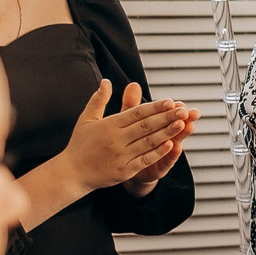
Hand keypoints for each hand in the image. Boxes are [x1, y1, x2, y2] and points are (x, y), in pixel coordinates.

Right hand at [59, 80, 192, 192]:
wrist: (71, 173)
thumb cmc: (80, 145)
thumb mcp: (86, 119)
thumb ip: (98, 100)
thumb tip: (106, 81)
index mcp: (109, 125)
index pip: (136, 113)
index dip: (154, 107)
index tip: (170, 102)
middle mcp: (116, 139)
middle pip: (145, 126)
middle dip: (166, 117)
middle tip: (183, 110)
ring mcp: (121, 156)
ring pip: (148, 142)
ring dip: (166, 133)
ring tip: (182, 124)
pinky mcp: (124, 171)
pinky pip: (144, 160)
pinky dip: (158, 152)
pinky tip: (171, 145)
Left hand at [123, 102, 200, 195]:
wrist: (120, 167)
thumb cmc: (128, 141)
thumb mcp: (127, 122)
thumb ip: (131, 105)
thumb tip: (133, 85)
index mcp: (158, 125)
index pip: (168, 113)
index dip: (173, 108)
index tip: (177, 102)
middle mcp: (164, 137)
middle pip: (176, 125)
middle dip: (183, 118)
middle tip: (187, 112)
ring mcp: (163, 153)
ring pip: (175, 141)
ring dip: (181, 133)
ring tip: (185, 126)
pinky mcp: (159, 167)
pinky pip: (167, 161)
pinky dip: (172, 154)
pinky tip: (176, 147)